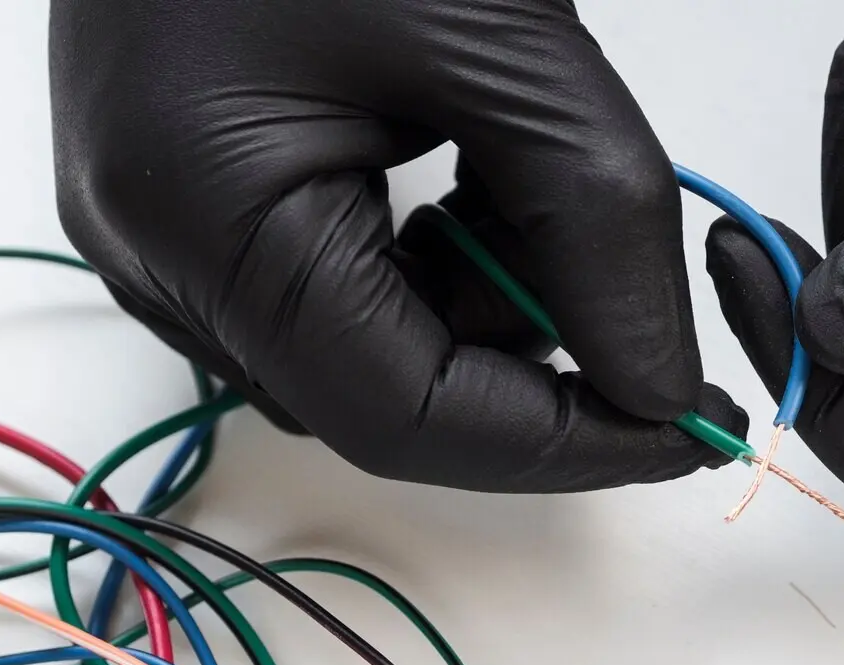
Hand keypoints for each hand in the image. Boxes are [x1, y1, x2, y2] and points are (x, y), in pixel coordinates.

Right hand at [50, 0, 745, 491]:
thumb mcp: (507, 39)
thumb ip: (604, 230)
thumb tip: (663, 389)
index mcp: (206, 215)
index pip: (408, 421)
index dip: (563, 445)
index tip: (682, 427)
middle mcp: (160, 259)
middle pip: (388, 402)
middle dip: (526, 353)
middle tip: (604, 262)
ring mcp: (163, 241)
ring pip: (371, 360)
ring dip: (482, 299)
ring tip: (511, 162)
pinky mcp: (193, 215)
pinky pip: (339, 302)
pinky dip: (432, 266)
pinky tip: (458, 168)